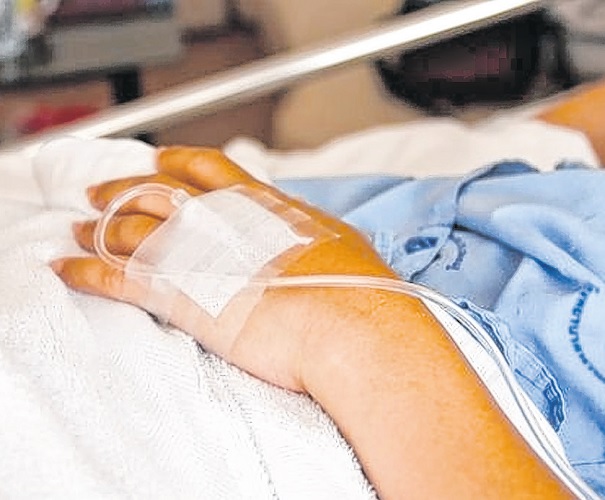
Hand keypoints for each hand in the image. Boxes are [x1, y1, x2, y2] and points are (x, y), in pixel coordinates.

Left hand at [52, 147, 400, 391]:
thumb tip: (313, 238)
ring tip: (77, 230)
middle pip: (157, 192)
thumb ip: (313, 235)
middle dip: (123, 190)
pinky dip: (86, 271)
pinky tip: (67, 269)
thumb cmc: (359, 290)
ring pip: (131, 228)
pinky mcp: (180, 294)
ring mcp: (199, 253)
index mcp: (262, 205)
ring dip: (98, 228)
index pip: (208, 169)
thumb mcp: (341, 244)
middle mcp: (224, 219)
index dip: (176, 161)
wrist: (351, 323)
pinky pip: (117, 277)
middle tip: (99, 193)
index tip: (158, 161)